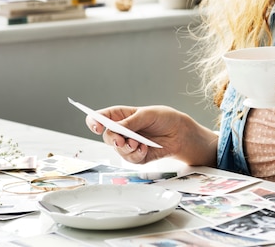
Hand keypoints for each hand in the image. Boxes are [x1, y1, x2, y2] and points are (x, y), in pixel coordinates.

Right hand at [86, 105, 216, 165]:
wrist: (180, 133)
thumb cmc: (164, 118)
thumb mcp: (148, 114)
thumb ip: (131, 122)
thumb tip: (116, 129)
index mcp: (121, 116)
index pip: (100, 118)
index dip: (94, 121)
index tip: (97, 126)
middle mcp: (122, 131)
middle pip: (107, 136)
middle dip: (113, 139)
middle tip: (121, 139)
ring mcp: (128, 144)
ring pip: (117, 150)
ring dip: (126, 148)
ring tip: (138, 143)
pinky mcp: (137, 156)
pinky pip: (130, 159)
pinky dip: (136, 154)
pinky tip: (145, 148)